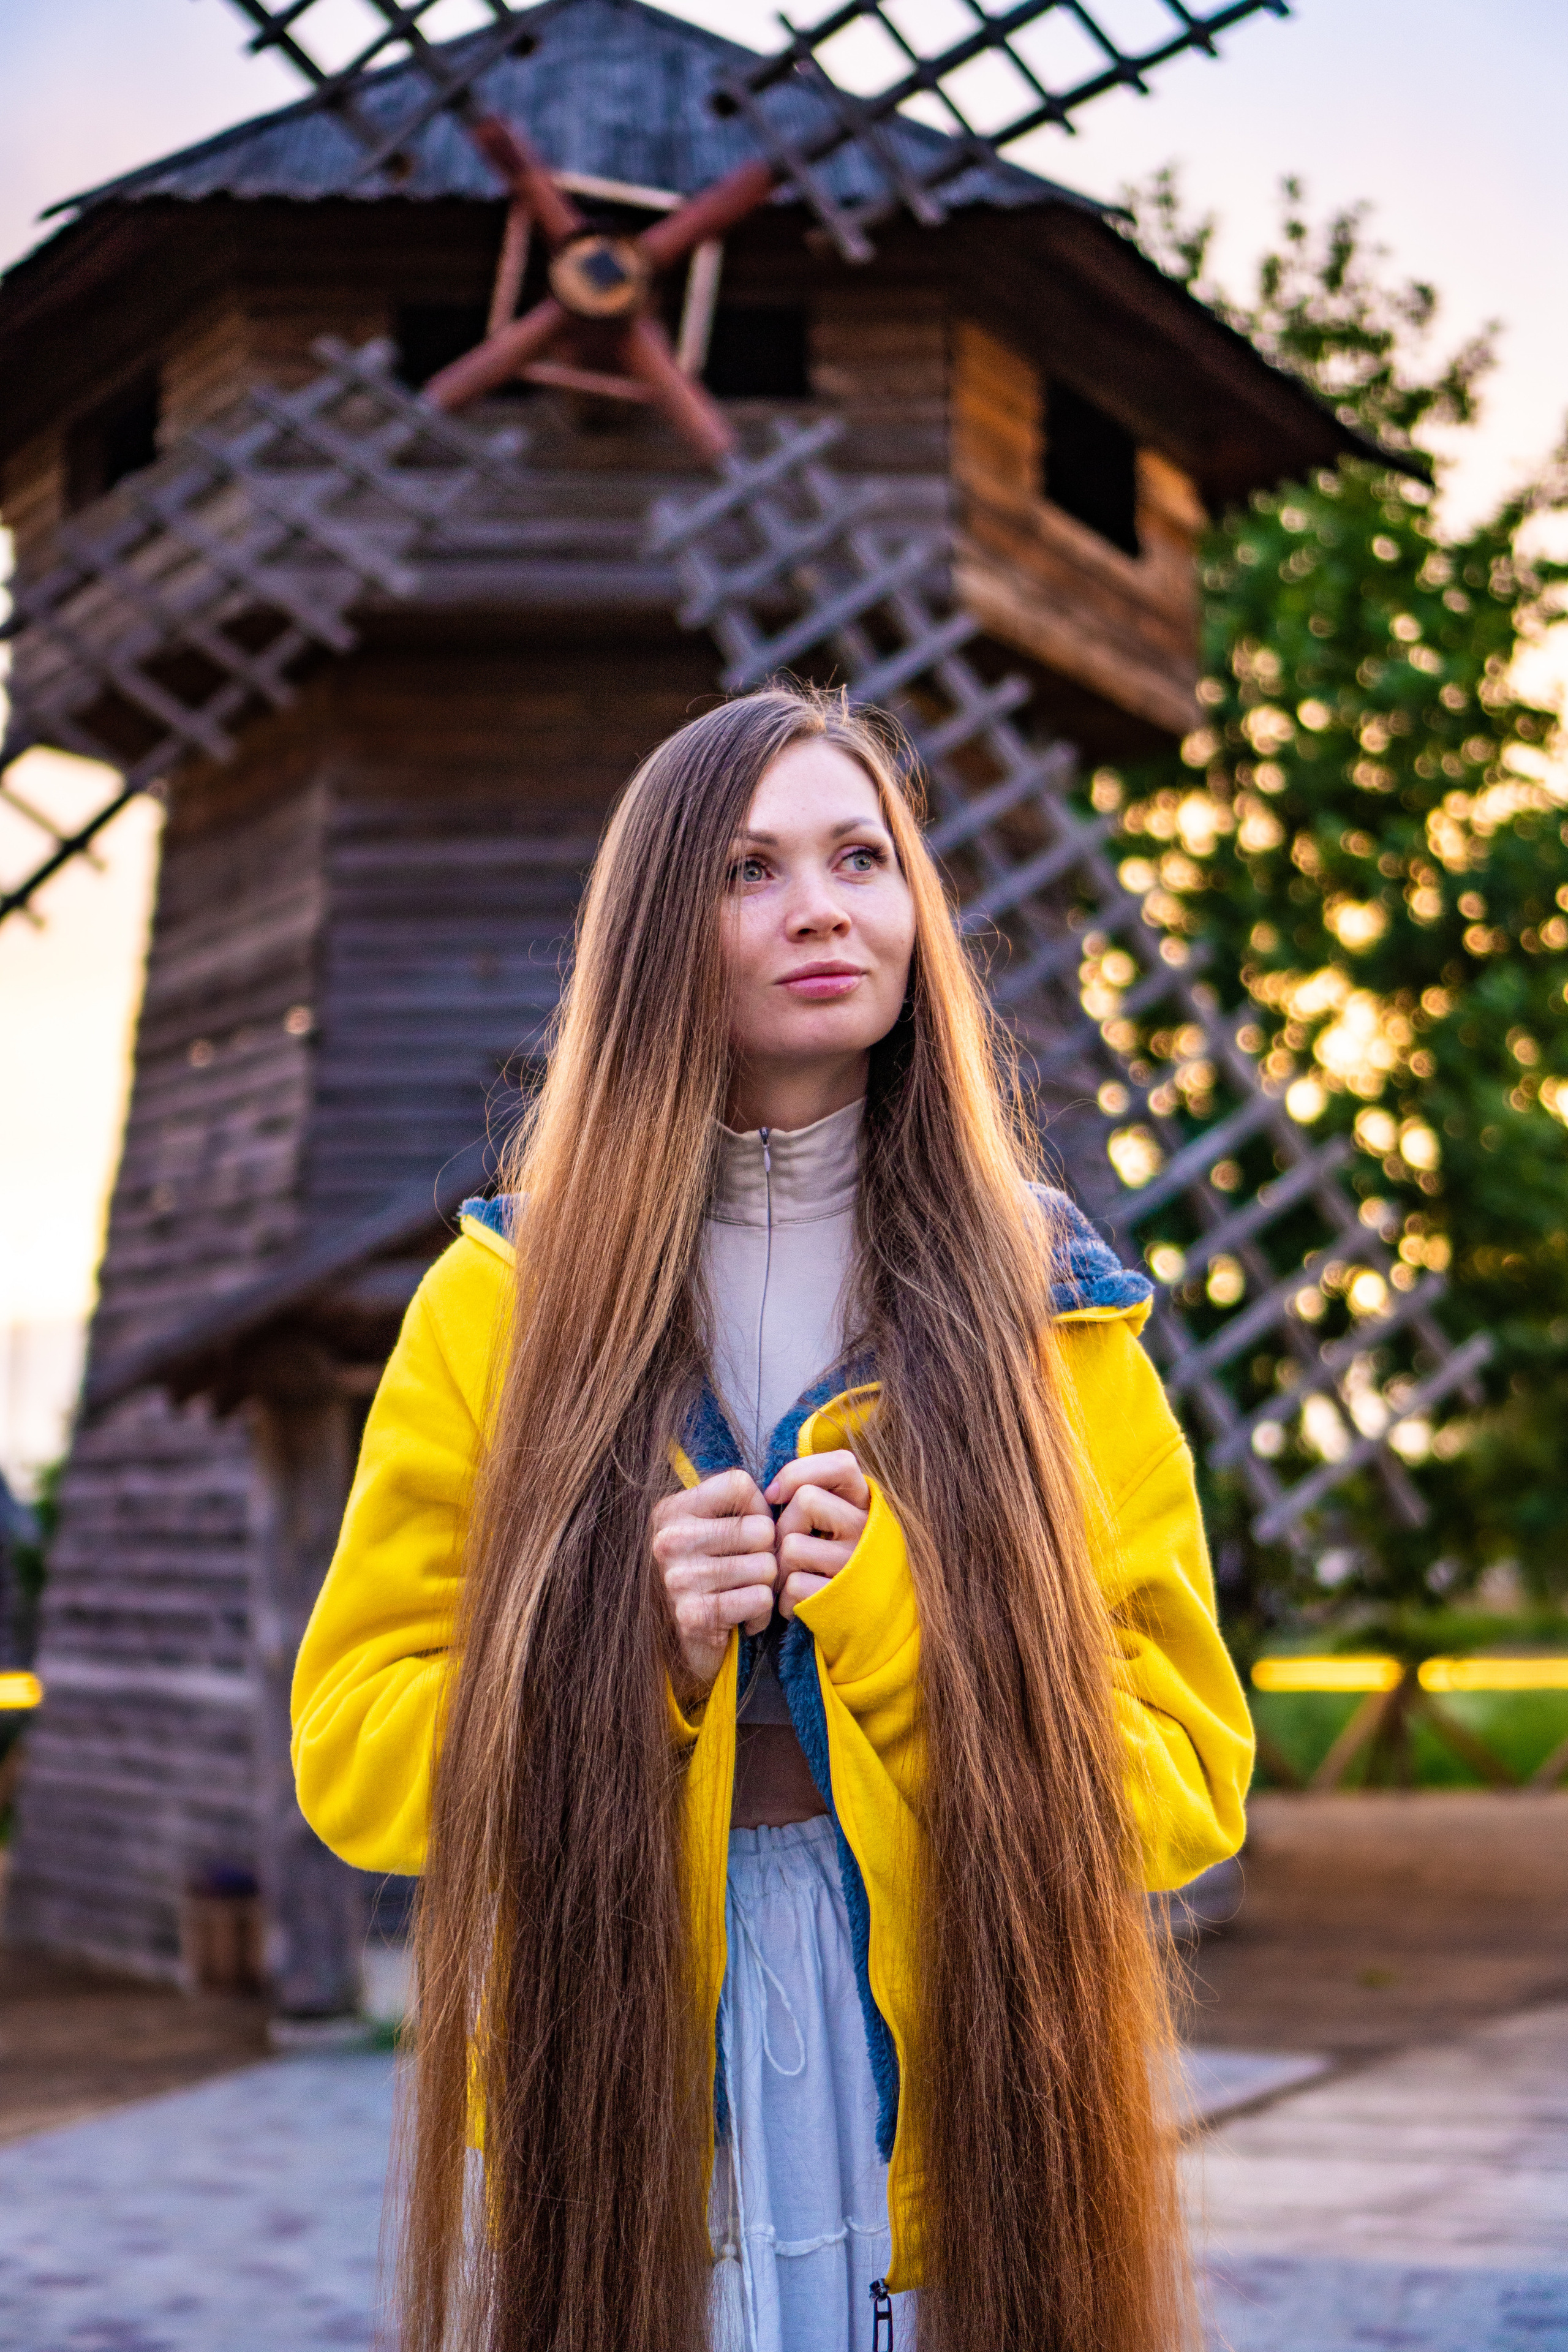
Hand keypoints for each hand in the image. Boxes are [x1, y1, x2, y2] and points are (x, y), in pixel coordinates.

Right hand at [652, 1468, 775, 1690]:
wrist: (684, 1648)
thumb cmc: (712, 1580)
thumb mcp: (712, 1532)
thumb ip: (739, 1507)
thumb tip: (788, 1489)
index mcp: (672, 1511)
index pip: (740, 1484)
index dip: (760, 1507)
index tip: (752, 1531)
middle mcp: (669, 1540)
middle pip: (761, 1529)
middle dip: (768, 1554)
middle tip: (751, 1572)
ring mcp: (678, 1578)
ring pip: (766, 1566)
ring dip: (766, 1587)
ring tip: (745, 1595)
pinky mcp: (694, 1614)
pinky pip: (761, 1599)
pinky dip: (761, 1613)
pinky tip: (742, 1617)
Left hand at [766, 1451, 869, 1620]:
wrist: (869, 1630)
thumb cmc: (835, 1568)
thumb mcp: (836, 1526)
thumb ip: (815, 1496)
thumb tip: (771, 1491)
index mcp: (869, 1507)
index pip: (842, 1464)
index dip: (799, 1472)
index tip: (775, 1495)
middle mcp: (869, 1532)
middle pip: (807, 1499)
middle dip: (784, 1525)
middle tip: (789, 1550)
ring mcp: (857, 1566)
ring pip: (793, 1545)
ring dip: (780, 1567)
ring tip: (793, 1580)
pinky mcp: (842, 1599)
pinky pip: (793, 1585)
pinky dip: (785, 1600)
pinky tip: (798, 1605)